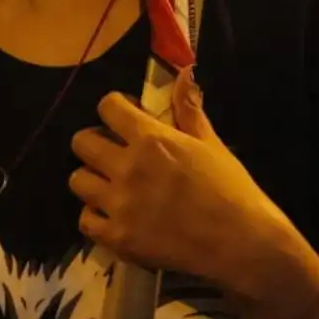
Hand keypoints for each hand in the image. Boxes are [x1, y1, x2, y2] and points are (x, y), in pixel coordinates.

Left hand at [69, 69, 311, 304]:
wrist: (241, 244)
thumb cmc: (231, 190)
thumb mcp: (211, 144)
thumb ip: (188, 109)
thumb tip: (183, 73)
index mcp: (151, 139)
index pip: (108, 106)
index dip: (116, 108)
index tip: (128, 118)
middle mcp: (127, 168)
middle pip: (82, 142)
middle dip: (96, 141)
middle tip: (115, 151)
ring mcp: (119, 205)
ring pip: (77, 180)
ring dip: (92, 178)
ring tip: (112, 185)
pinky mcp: (118, 238)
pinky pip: (85, 220)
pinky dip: (96, 216)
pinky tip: (114, 215)